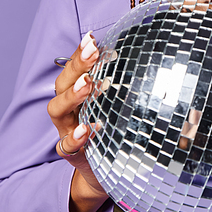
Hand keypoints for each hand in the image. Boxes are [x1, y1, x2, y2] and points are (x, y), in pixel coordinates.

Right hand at [47, 32, 108, 211]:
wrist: (104, 172)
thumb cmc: (112, 130)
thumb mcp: (120, 106)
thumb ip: (126, 85)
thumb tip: (154, 58)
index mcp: (77, 93)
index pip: (74, 68)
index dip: (81, 53)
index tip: (93, 39)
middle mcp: (68, 109)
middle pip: (62, 83)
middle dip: (78, 66)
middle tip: (94, 54)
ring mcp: (66, 130)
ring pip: (57, 109)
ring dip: (72, 95)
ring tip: (88, 84)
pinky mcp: (71, 153)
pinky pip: (65, 145)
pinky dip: (74, 137)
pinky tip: (86, 129)